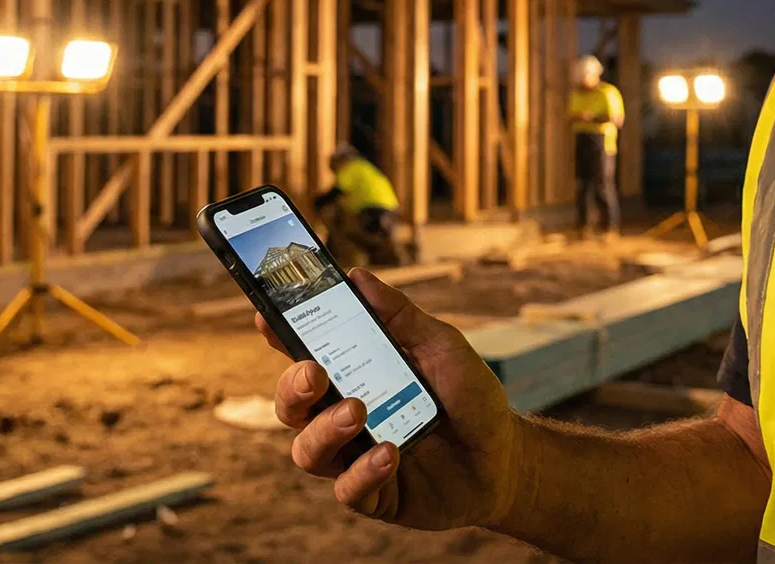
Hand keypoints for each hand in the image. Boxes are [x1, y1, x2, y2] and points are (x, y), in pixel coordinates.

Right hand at [258, 268, 523, 529]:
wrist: (508, 460)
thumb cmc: (471, 399)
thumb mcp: (443, 348)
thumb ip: (401, 317)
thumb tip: (358, 277)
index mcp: (356, 375)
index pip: (305, 354)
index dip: (279, 336)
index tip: (266, 315)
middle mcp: (346, 416)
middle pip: (292, 405)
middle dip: (292, 387)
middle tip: (315, 373)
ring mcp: (355, 457)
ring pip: (307, 450)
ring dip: (326, 430)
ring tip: (360, 412)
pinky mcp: (374, 495)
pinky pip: (347, 489)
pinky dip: (363, 471)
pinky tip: (390, 455)